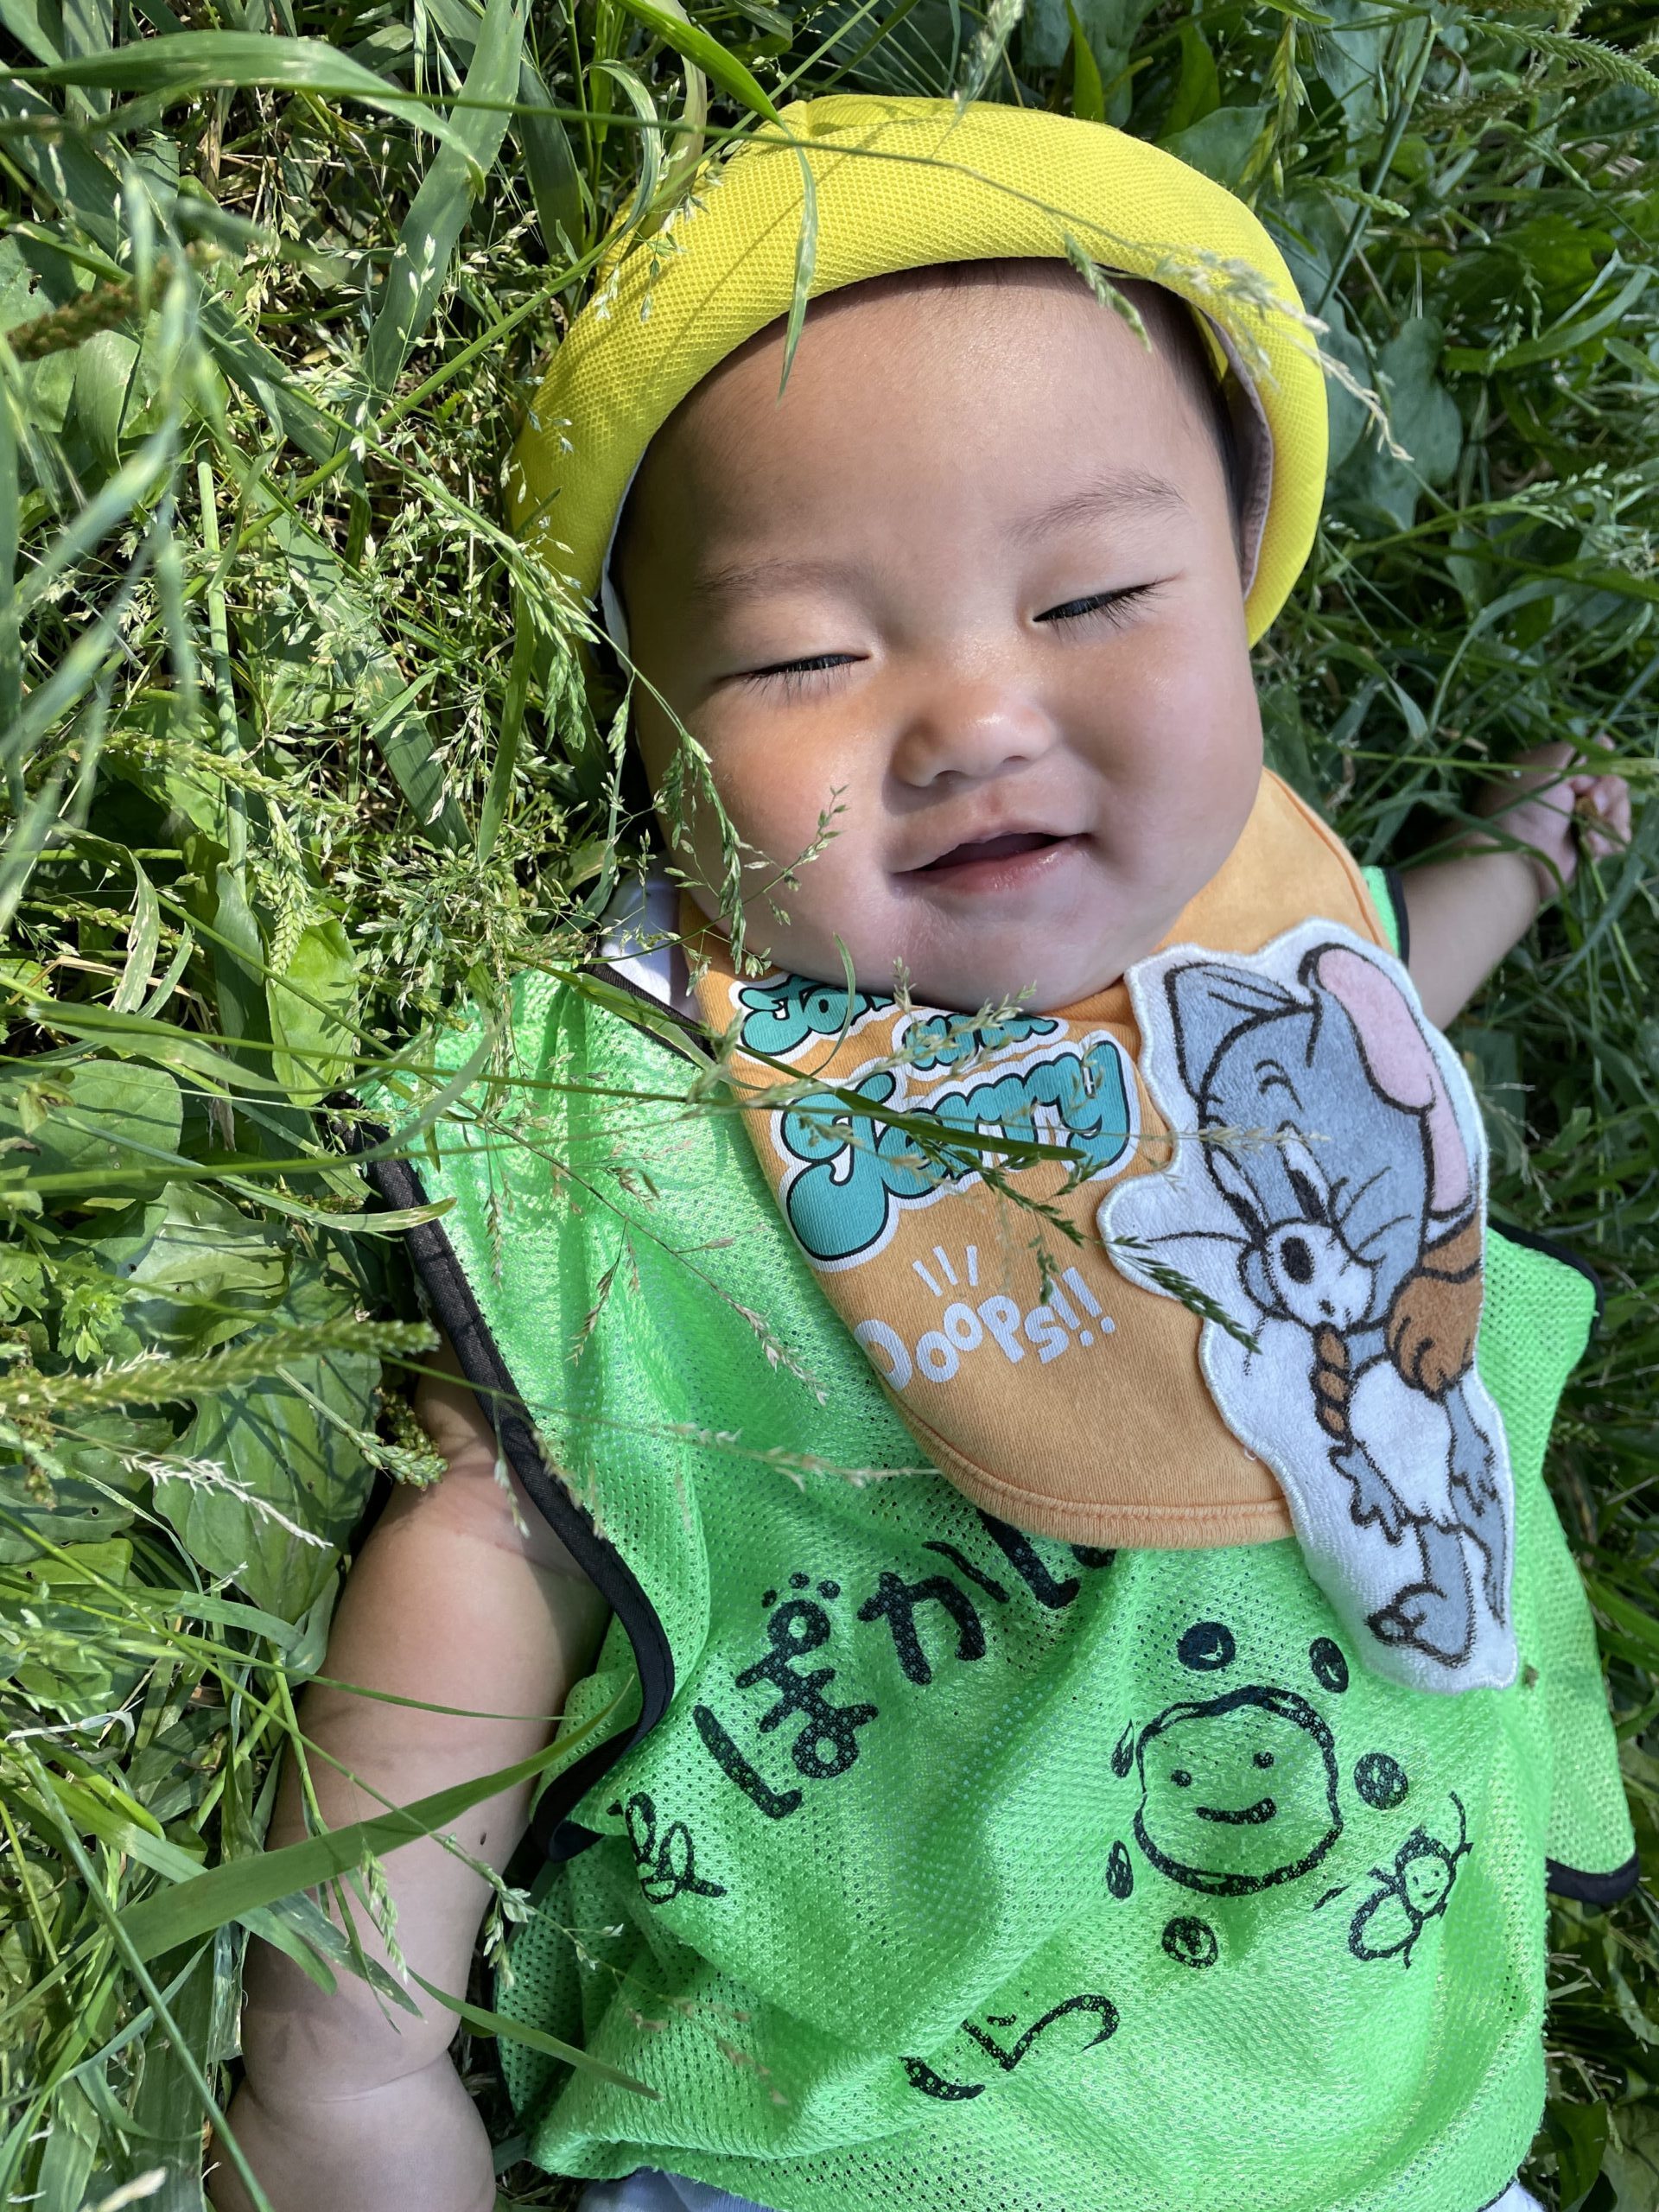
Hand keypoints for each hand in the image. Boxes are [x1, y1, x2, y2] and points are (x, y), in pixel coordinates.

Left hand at [1472, 740, 1631, 902]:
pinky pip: (1616, 836)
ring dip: (1609, 817)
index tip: (1589, 774)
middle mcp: (1568, 793)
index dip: (1600, 765)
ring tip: (1588, 830)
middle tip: (1589, 803)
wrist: (1516, 858)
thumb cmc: (1524, 806)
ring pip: (1619, 808)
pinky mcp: (1588, 846)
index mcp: (1555, 770)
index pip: (1596, 758)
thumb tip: (1604, 743)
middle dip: (1606, 792)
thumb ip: (1576, 749)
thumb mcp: (1545, 764)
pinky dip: (1607, 840)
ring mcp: (1580, 820)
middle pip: (1613, 782)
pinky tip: (1590, 845)